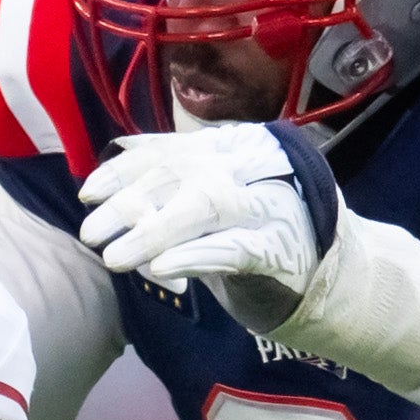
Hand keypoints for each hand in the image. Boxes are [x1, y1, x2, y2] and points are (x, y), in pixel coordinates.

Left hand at [78, 124, 339, 334]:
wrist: (331, 275)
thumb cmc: (260, 232)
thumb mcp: (217, 196)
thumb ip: (179, 176)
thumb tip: (120, 153)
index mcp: (236, 145)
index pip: (172, 149)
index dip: (125, 170)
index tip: (88, 193)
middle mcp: (257, 165)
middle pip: (184, 173)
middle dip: (130, 201)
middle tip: (90, 232)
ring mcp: (273, 205)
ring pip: (207, 205)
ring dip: (154, 231)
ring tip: (115, 256)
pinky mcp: (284, 250)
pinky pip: (234, 249)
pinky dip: (194, 256)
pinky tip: (160, 268)